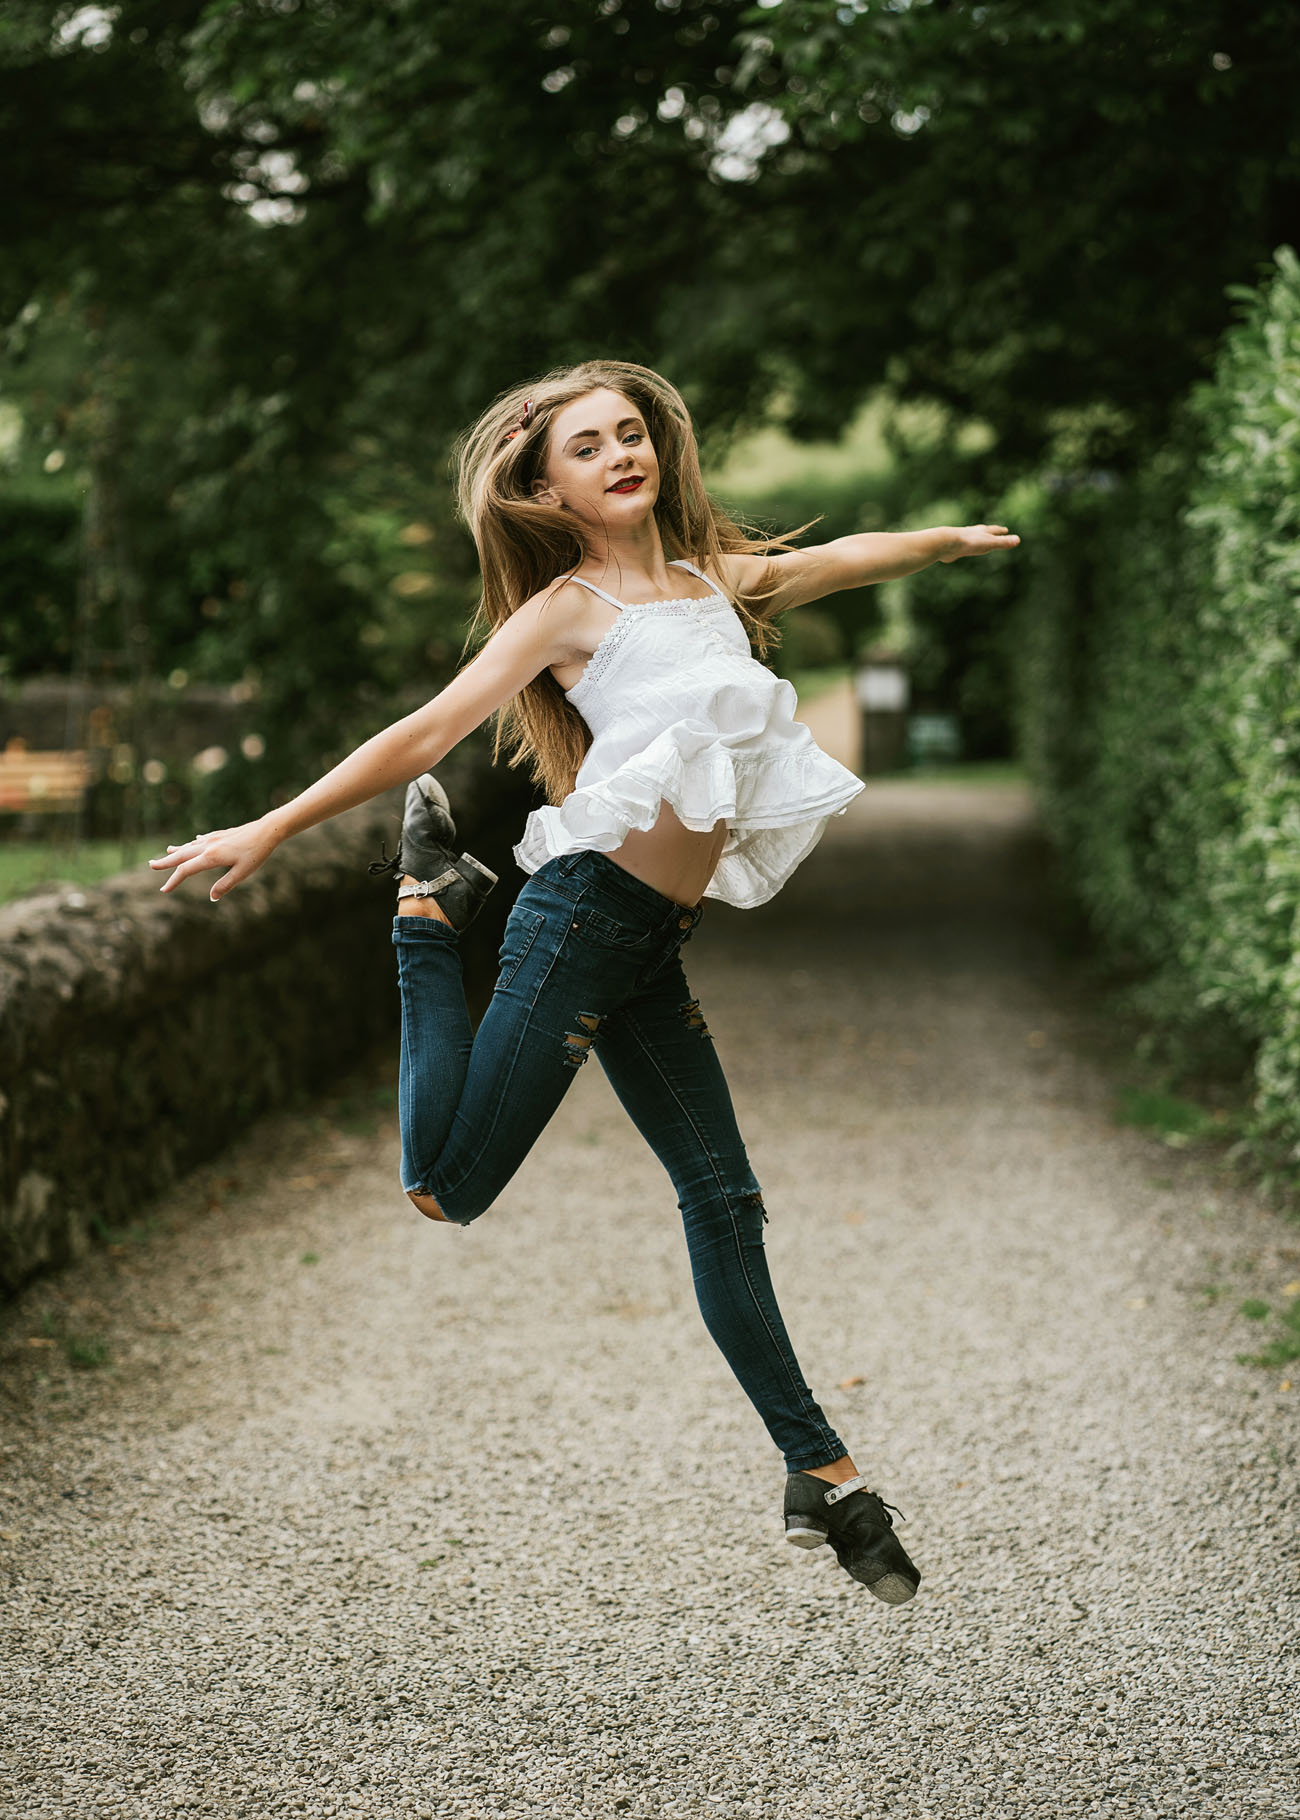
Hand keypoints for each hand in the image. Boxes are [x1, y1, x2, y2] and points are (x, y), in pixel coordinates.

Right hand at [148, 816, 281, 902]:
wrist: (267, 830)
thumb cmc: (256, 853)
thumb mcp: (242, 873)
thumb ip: (225, 885)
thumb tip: (212, 897)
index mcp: (211, 857)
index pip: (186, 870)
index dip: (173, 881)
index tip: (164, 890)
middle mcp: (208, 846)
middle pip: (182, 855)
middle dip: (166, 861)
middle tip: (151, 864)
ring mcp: (214, 839)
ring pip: (190, 846)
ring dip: (177, 850)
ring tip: (166, 851)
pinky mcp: (221, 835)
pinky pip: (202, 840)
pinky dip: (193, 843)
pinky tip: (192, 842)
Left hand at [940, 524, 1019, 561]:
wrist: (946, 543)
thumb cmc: (969, 543)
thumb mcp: (988, 543)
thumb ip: (1002, 542)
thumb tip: (1018, 540)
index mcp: (982, 532)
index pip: (994, 531)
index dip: (1000, 531)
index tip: (1005, 530)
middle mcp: (972, 533)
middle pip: (983, 531)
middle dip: (989, 531)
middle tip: (993, 530)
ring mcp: (962, 539)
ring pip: (971, 537)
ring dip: (976, 537)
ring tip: (976, 538)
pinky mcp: (953, 547)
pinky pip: (960, 547)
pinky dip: (963, 547)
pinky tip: (960, 549)